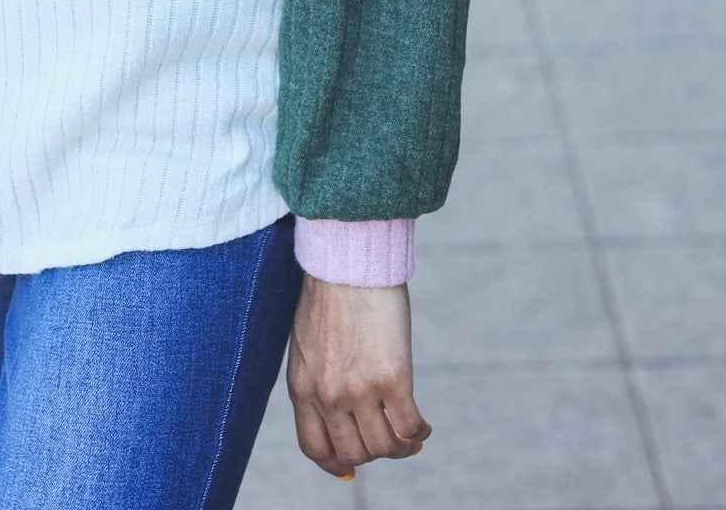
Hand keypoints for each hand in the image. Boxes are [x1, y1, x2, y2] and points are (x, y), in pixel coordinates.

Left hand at [287, 276, 431, 477]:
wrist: (347, 260)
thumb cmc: (330, 293)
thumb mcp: (308, 342)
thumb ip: (317, 377)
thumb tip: (336, 407)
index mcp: (302, 386)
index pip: (315, 447)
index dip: (336, 464)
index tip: (351, 465)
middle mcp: (328, 395)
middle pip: (353, 452)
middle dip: (373, 453)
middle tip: (389, 440)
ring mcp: (359, 389)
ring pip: (384, 447)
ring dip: (400, 448)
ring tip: (410, 437)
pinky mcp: (391, 378)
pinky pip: (410, 426)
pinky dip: (420, 433)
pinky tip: (423, 425)